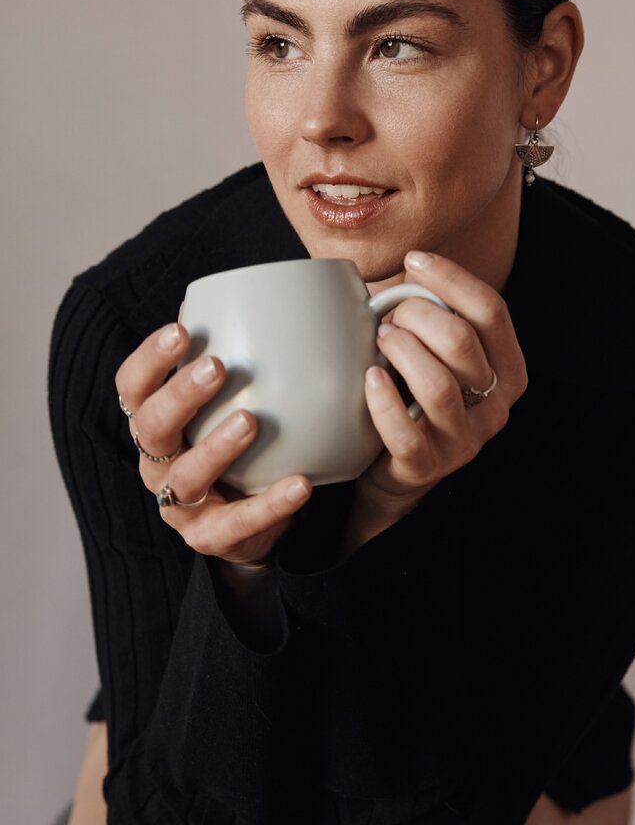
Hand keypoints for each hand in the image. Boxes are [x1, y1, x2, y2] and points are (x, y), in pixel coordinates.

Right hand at [114, 313, 311, 568]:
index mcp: (155, 422)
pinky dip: (271, 503)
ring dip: (217, 446)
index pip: (132, 387)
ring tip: (251, 421)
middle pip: (152, 426)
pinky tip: (301, 483)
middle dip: (180, 394)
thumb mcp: (225, 403)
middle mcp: (157, 461)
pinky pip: (241, 522)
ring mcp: (180, 503)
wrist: (245, 524)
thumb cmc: (232, 447)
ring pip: (188, 476)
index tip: (180, 330)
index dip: (149, 359)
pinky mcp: (211, 537)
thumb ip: (228, 358)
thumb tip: (238, 297)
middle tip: (216, 366)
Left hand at [345, 250, 528, 551]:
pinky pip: (406, 433)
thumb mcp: (438, 353)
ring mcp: (464, 439)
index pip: (492, 312)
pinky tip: (369, 376)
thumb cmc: (416, 395)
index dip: (452, 278)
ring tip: (379, 339)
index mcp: (508, 370)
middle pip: (462, 342)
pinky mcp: (428, 466)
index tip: (415, 260)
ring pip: (437, 385)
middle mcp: (495, 405)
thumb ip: (437, 316)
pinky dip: (383, 400)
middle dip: (417, 314)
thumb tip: (411, 267)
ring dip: (401, 350)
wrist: (397, 469)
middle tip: (388, 314)